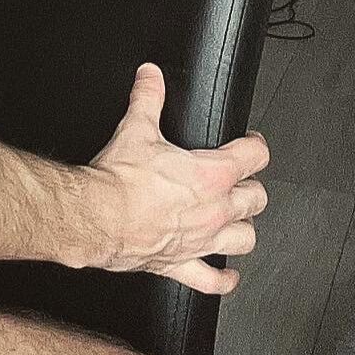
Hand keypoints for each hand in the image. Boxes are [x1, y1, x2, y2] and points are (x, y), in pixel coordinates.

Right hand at [85, 62, 268, 294]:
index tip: (251, 143)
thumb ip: (147, 98)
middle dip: (252, 187)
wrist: (97, 217)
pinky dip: (222, 279)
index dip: (256, 146)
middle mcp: (215, 210)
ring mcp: (201, 240)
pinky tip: (227, 276)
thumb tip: (150, 76)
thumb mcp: (136, 129)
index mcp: (211, 175)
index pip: (254, 156)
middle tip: (243, 180)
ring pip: (244, 238)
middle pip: (256, 199)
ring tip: (238, 221)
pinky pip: (211, 279)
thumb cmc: (120, 180)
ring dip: (244, 228)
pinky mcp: (181, 263)